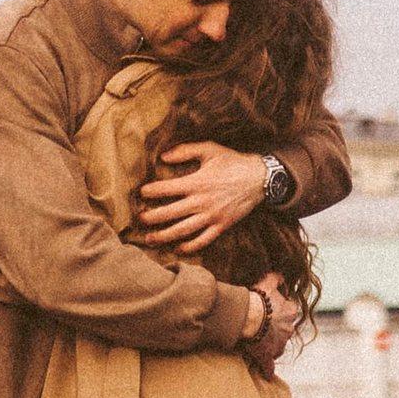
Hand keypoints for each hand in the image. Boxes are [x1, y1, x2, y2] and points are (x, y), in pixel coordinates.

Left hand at [136, 139, 272, 248]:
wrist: (259, 178)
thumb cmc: (232, 162)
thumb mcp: (210, 149)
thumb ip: (185, 150)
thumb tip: (163, 156)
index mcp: (197, 182)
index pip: (167, 189)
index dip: (151, 191)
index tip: (141, 193)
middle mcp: (202, 202)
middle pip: (170, 213)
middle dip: (152, 217)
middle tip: (139, 219)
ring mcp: (212, 216)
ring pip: (183, 230)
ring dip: (164, 236)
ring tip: (149, 239)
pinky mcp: (221, 226)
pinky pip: (203, 240)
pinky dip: (189, 247)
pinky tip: (178, 248)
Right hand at [244, 272, 297, 379]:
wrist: (248, 316)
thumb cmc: (257, 298)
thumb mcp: (267, 282)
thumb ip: (276, 278)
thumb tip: (282, 276)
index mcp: (290, 312)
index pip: (289, 313)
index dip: (279, 313)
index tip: (269, 312)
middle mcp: (289, 329)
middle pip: (284, 331)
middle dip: (275, 331)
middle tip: (262, 328)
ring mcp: (280, 345)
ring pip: (278, 347)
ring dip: (270, 346)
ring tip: (258, 345)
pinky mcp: (268, 357)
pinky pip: (269, 367)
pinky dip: (268, 369)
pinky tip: (265, 373)